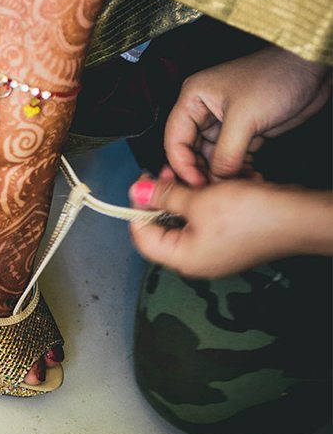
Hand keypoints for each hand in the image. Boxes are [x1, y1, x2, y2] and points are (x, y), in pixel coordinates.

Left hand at [127, 168, 332, 276]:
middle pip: (161, 228)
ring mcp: (213, 250)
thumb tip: (136, 191)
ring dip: (180, 196)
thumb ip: (163, 196)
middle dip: (160, 198)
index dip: (137, 208)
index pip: (141, 237)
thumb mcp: (198, 200)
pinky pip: (203, 219)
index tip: (140, 185)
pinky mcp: (228, 239)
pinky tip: (204, 184)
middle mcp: (197, 259)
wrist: (297, 217)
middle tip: (162, 174)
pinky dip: (199, 201)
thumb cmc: (253, 216)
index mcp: (184, 258)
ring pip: (183, 220)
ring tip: (184, 174)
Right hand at [164, 46, 329, 185]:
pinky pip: (233, 157)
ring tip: (234, 187)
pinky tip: (247, 179)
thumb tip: (217, 179)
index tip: (194, 184)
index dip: (181, 164)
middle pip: (191, 150)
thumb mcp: (245, 117)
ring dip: (222, 174)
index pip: (175, 138)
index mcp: (193, 99)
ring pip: (213, 157)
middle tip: (213, 191)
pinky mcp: (245, 132)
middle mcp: (205, 112)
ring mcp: (226, 123)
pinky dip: (239, 170)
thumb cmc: (274, 77)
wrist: (311, 70)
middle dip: (201, 171)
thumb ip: (226, 152)